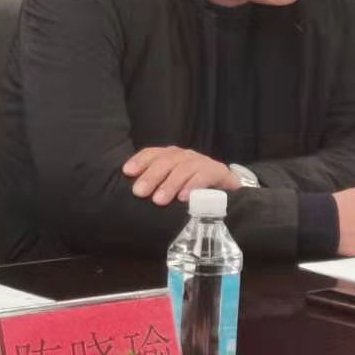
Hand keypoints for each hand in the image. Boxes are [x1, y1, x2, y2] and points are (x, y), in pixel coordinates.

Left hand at [123, 146, 239, 206]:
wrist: (228, 189)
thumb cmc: (193, 188)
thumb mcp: (173, 185)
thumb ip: (156, 186)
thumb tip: (134, 194)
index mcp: (171, 156)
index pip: (153, 153)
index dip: (139, 161)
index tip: (127, 172)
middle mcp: (185, 156)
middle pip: (165, 161)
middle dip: (151, 176)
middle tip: (139, 192)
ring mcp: (201, 162)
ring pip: (183, 169)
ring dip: (169, 184)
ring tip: (158, 200)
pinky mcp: (217, 171)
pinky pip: (203, 177)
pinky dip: (192, 187)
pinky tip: (183, 199)